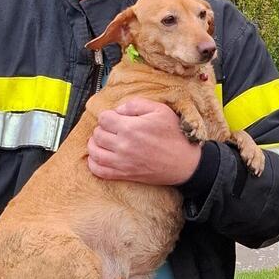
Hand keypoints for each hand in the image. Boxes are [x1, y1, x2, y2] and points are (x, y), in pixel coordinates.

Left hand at [87, 97, 201, 184]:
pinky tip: (99, 156)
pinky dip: (94, 163)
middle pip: (97, 134)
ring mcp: (122, 162)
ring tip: (103, 140)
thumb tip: (118, 109)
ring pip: (94, 152)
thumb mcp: (160, 110)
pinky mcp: (124, 174)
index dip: (109, 115)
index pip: (103, 118)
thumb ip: (136, 104)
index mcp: (130, 128)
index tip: (116, 117)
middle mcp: (123, 146)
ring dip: (95, 144)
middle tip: (112, 128)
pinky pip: (99, 171)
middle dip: (103, 128)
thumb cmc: (175, 136)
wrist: (185, 163)